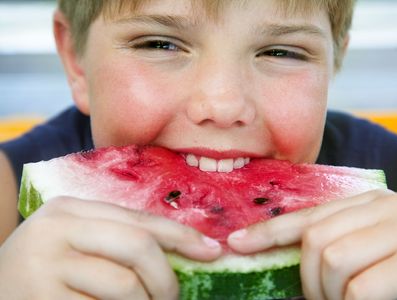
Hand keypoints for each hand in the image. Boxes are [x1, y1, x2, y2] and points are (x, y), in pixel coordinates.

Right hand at [0, 196, 220, 298]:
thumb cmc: (44, 270)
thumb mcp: (77, 243)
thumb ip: (118, 240)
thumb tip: (185, 249)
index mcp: (68, 209)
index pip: (139, 220)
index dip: (182, 235)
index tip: (212, 250)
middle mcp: (55, 230)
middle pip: (139, 247)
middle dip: (167, 278)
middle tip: (172, 298)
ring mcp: (44, 267)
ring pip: (126, 286)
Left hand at [228, 189, 396, 299]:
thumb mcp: (369, 250)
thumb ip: (335, 242)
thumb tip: (284, 256)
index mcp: (371, 201)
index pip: (309, 215)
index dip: (269, 231)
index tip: (236, 244)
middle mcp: (388, 206)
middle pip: (316, 238)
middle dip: (308, 279)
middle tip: (322, 299)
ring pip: (333, 260)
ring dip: (330, 294)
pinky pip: (361, 288)